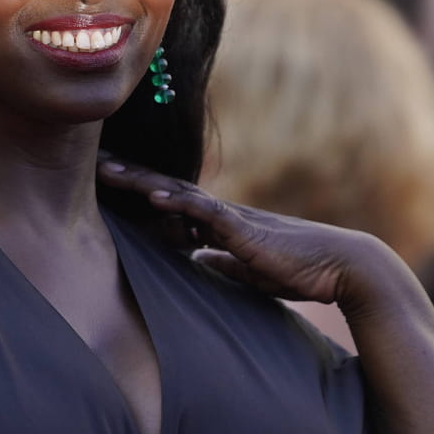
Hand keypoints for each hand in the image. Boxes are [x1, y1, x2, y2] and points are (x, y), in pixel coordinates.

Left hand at [97, 152, 407, 313]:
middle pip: (165, 188)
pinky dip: (178, 204)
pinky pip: (205, 212)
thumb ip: (222, 262)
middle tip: (91, 162)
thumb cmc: (300, 269)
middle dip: (128, 176)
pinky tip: (153, 198)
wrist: (342, 267)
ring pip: (178, 192)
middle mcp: (220, 214)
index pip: (170, 201)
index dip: (138, 190)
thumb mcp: (249, 271)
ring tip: (107, 172)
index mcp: (219, 224)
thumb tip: (196, 259)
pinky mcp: (245, 229)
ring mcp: (231, 218)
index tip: (106, 181)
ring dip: (141, 182)